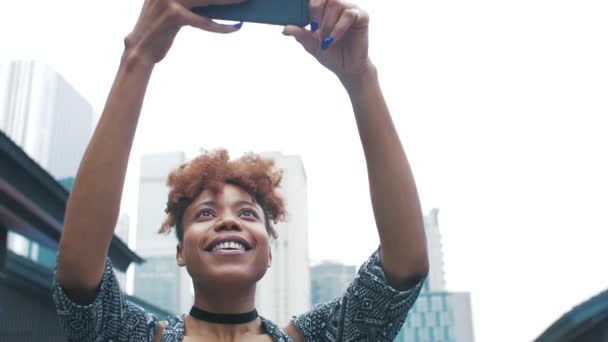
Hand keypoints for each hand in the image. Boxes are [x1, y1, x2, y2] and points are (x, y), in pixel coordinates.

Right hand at [125, 0, 245, 65]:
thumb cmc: (158, 33)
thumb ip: (187, 3)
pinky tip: (234, 28)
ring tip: (244, 1)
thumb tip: (215, 4)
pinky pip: (204, 20)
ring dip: (228, 1)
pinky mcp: (174, 15)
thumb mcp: (170, 11)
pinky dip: (221, 26)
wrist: (139, 51)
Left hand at [283, 0, 371, 80]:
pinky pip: (349, 15)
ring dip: (327, 23)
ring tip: (325, 39)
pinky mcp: (362, 16)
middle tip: (314, 29)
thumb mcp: (310, 44)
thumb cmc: (330, 53)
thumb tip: (285, 29)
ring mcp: (351, 9)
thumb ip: (300, 34)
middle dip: (316, 10)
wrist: (346, 68)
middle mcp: (338, 4)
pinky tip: (331, 40)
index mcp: (325, 7)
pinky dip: (338, 28)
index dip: (308, 5)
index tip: (304, 21)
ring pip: (336, 3)